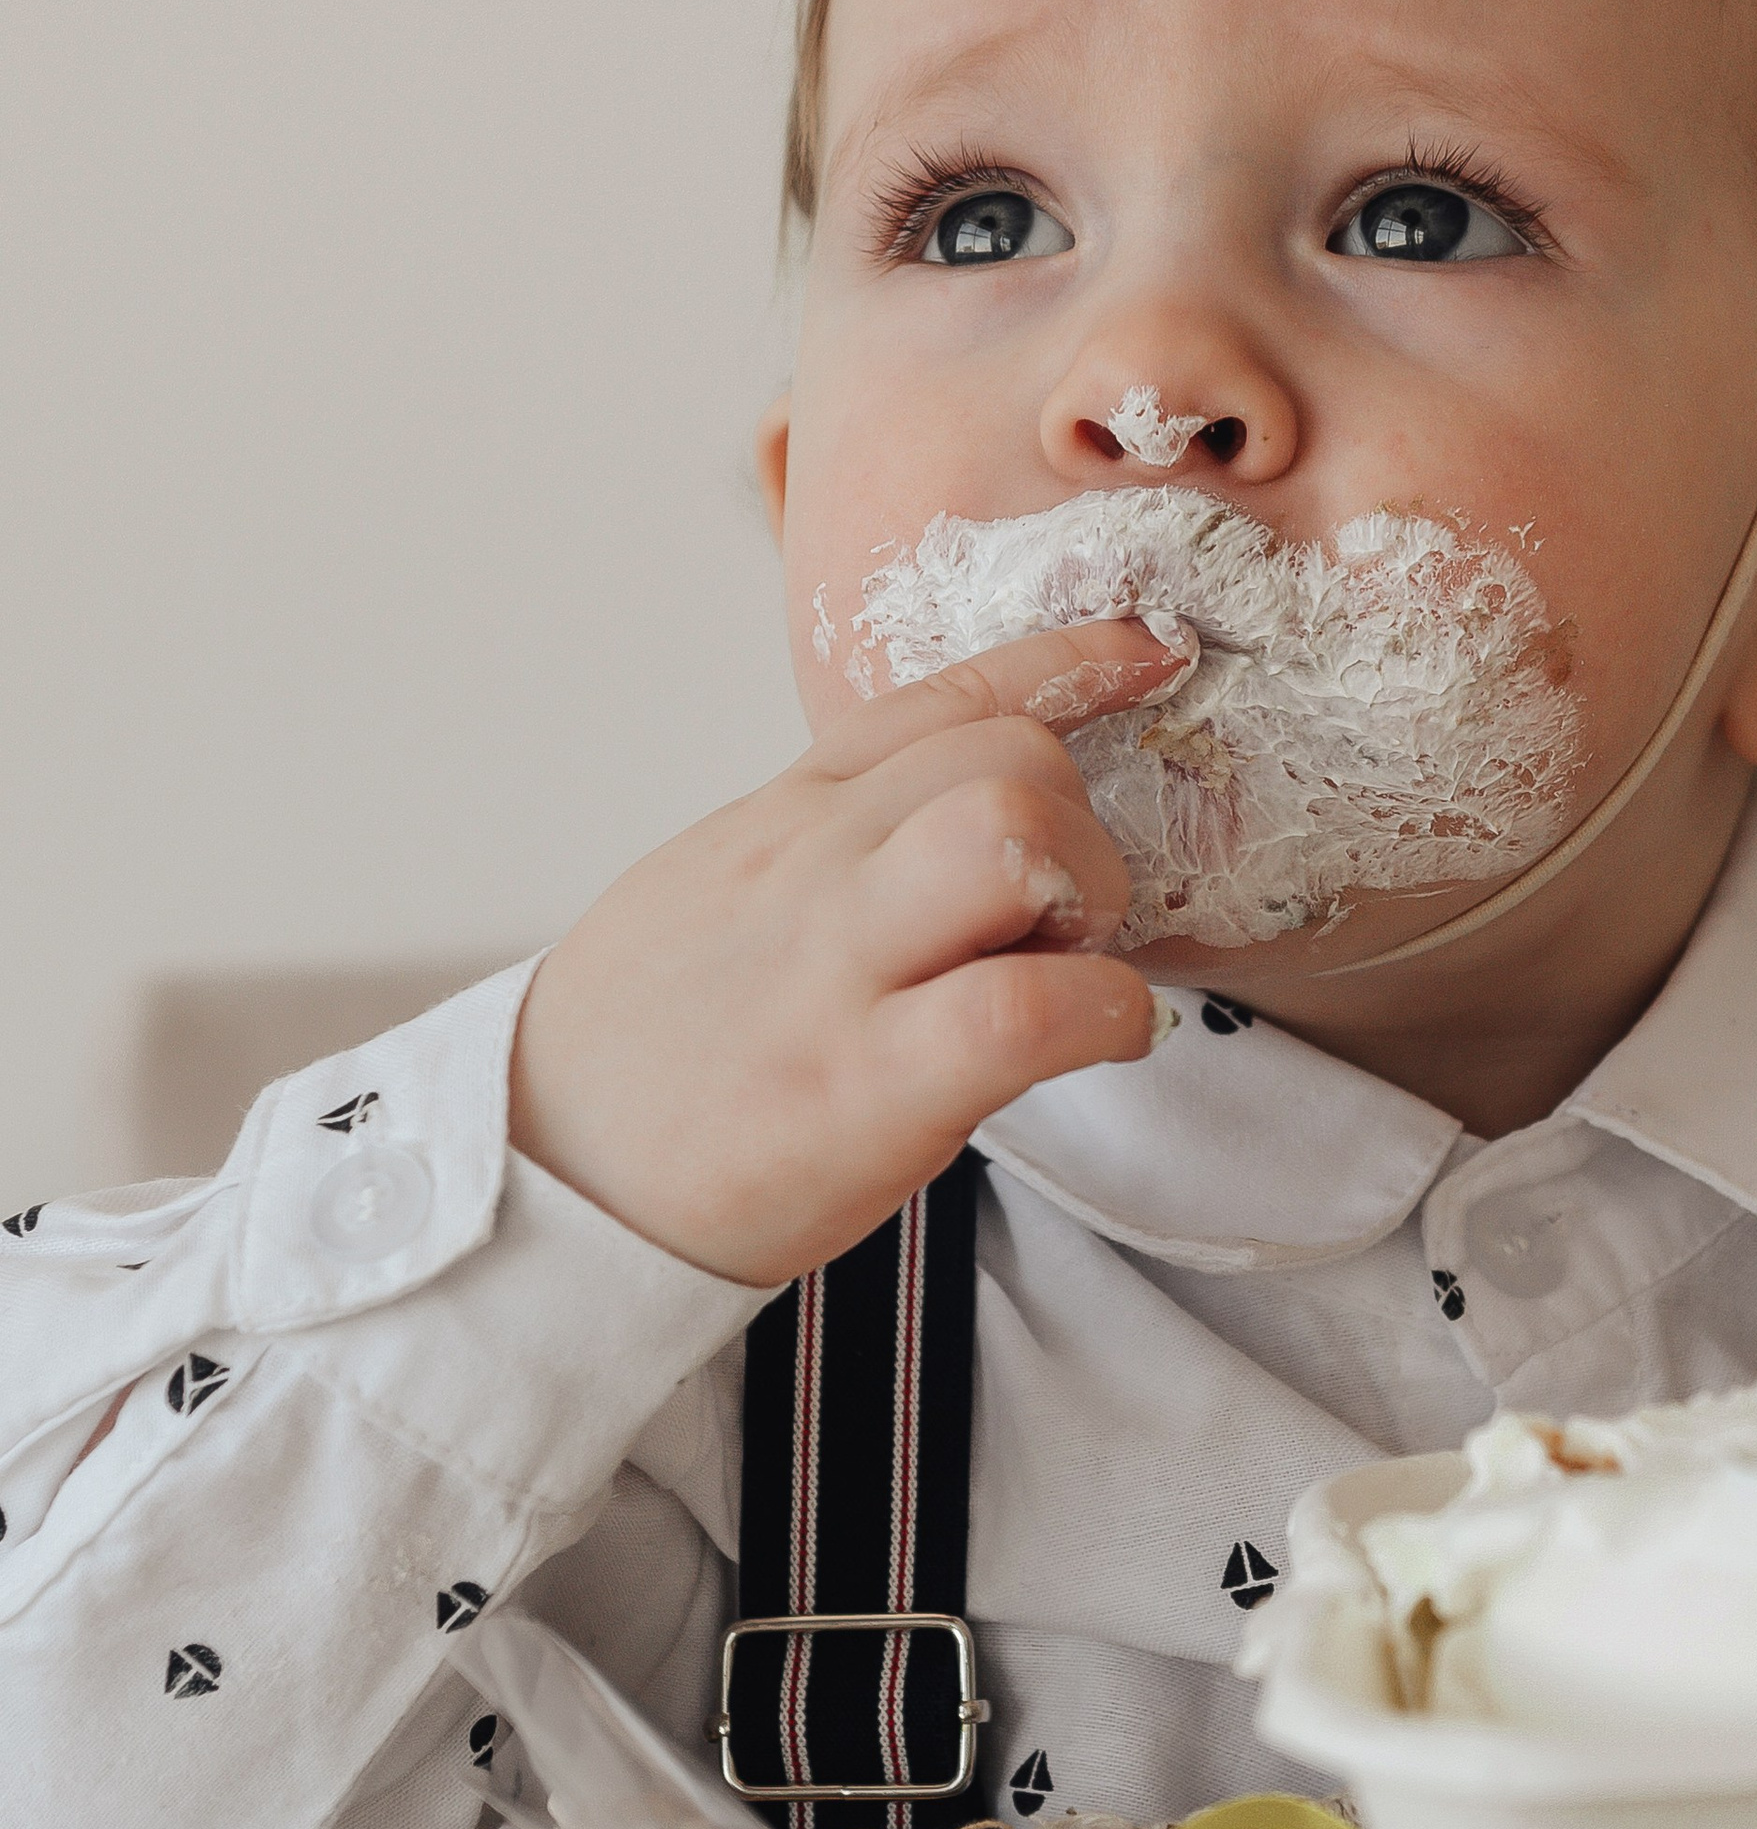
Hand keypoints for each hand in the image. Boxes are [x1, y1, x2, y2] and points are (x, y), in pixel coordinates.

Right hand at [510, 618, 1180, 1285]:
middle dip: (1081, 822)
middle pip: (1004, 753)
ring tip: (1066, 967)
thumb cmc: (650, 1049)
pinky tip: (1101, 1038)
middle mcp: (812, 867)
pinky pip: (1022, 1009)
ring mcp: (835, 970)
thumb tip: (951, 814)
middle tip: (1066, 922)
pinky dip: (1102, 1013)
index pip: (939, 694)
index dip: (1065, 663)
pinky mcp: (860, 1088)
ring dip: (1088, 896)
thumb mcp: (718, 891)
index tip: (1147, 650)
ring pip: (1008, 834)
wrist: (537, 1178)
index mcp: (786, 817)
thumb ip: (831, 841)